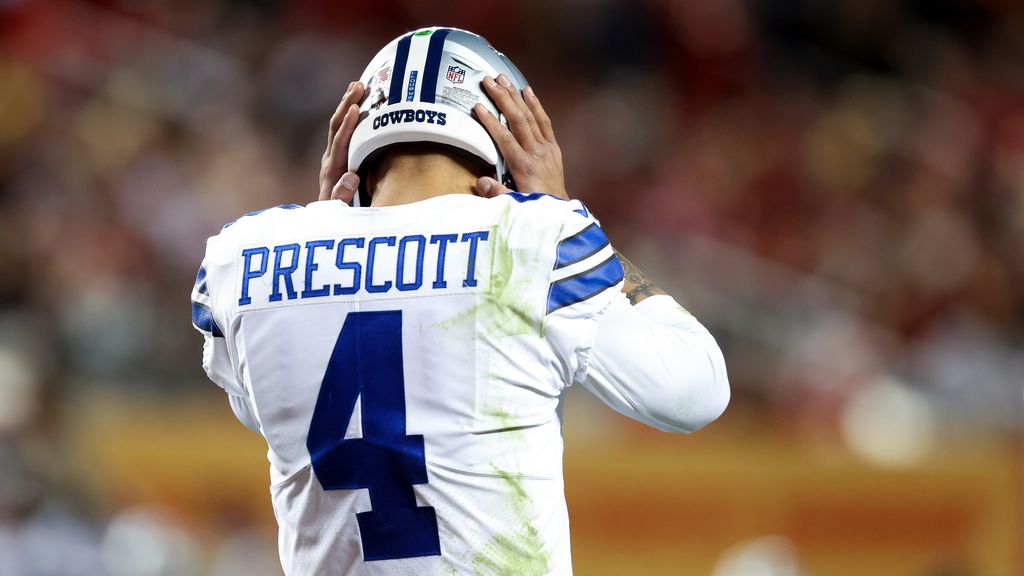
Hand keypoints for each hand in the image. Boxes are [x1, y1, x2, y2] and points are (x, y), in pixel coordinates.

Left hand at [319, 81, 364, 202]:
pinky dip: (349, 113)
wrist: (325, 218)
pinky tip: (358, 102)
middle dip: (347, 104)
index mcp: (333, 169)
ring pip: (338, 124)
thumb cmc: (337, 214)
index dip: (348, 125)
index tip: (356, 108)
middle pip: (336, 126)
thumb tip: (352, 176)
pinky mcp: (338, 155)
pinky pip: (343, 129)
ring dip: (347, 103)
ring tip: (358, 84)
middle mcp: (331, 158)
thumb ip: (343, 194)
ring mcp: (333, 155)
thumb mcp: (339, 208)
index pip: (340, 142)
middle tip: (359, 85)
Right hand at [473, 75, 566, 199]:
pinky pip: (545, 122)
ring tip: (504, 80)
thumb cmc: (534, 206)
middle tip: (489, 82)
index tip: (479, 107)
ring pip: (530, 117)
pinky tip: (528, 91)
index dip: (491, 122)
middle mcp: (536, 153)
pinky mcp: (553, 147)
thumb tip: (481, 182)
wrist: (558, 211)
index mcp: (523, 166)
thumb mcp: (513, 205)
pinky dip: (536, 105)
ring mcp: (546, 148)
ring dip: (516, 96)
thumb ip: (497, 194)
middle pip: (518, 120)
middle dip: (502, 98)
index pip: (505, 138)